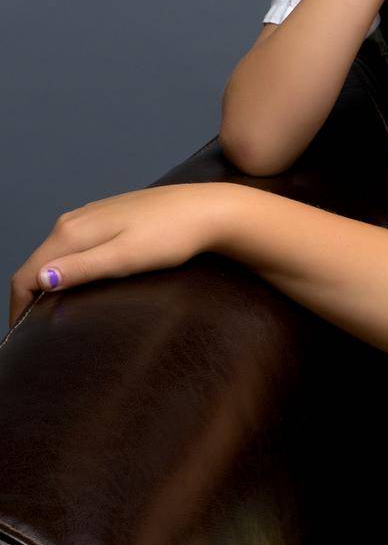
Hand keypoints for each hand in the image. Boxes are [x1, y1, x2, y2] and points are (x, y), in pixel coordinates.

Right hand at [8, 184, 233, 328]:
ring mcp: (93, 214)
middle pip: (38, 263)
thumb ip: (82, 268)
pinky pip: (77, 244)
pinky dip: (71, 265)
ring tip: (58, 309)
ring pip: (57, 253)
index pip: (26, 274)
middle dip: (32, 295)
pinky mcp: (111, 215)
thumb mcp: (125, 258)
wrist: (211, 210)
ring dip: (51, 280)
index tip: (23, 334)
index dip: (19, 306)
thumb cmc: (173, 237)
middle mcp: (74, 219)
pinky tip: (84, 279)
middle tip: (40, 328)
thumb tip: (40, 279)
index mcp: (72, 232)